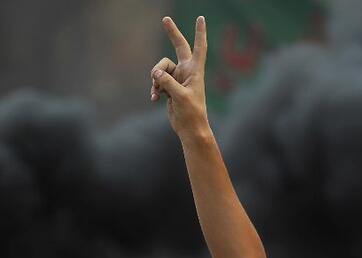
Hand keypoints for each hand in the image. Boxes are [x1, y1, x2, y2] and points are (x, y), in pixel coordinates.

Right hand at [150, 15, 208, 137]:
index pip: (199, 48)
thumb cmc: (191, 113)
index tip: (200, 18)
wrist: (189, 128)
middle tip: (165, 19)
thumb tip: (155, 73)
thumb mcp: (180, 97)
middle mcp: (187, 71)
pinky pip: (156, 80)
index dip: (199, 33)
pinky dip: (154, 88)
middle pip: (178, 47)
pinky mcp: (169, 86)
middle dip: (172, 34)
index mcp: (195, 71)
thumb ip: (168, 83)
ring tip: (158, 91)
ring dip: (155, 78)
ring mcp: (177, 78)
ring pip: (160, 68)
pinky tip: (154, 98)